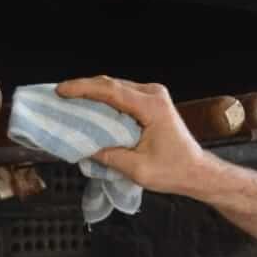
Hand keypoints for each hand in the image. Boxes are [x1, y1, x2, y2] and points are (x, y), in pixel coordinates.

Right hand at [55, 76, 214, 196]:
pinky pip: (123, 96)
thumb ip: (109, 155)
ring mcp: (154, 96)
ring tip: (70, 102)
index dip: (83, 88)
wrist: (197, 172)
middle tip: (59, 97)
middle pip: (111, 84)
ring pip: (116, 88)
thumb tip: (84, 147)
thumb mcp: (137, 169)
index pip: (110, 90)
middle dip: (83, 89)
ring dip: (93, 94)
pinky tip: (90, 109)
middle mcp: (153, 95)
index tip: (61, 91)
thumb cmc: (174, 171)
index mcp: (152, 106)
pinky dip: (105, 101)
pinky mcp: (152, 103)